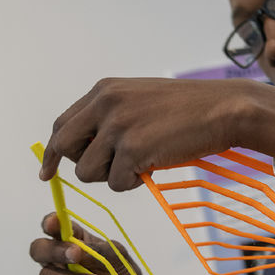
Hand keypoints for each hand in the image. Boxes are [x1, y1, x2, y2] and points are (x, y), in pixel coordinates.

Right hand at [30, 213, 156, 274]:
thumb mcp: (117, 257)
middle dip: (55, 250)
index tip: (54, 223)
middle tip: (76, 254)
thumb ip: (99, 250)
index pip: (54, 228)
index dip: (50, 223)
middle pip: (39, 251)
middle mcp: (58, 262)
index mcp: (73, 242)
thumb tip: (79, 249)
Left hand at [39, 77, 274, 190]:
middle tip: (101, 173)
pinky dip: (132, 184)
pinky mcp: (133, 150)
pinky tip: (152, 169)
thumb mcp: (142, 99)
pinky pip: (116, 183)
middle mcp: (105, 105)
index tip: (48, 172)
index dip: (53, 151)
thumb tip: (88, 148)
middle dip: (78, 167)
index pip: (62, 124)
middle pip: (64, 149)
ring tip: (139, 165)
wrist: (225, 108)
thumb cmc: (190, 108)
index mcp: (104, 90)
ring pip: (88, 171)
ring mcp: (117, 127)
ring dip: (111, 177)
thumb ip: (112, 115)